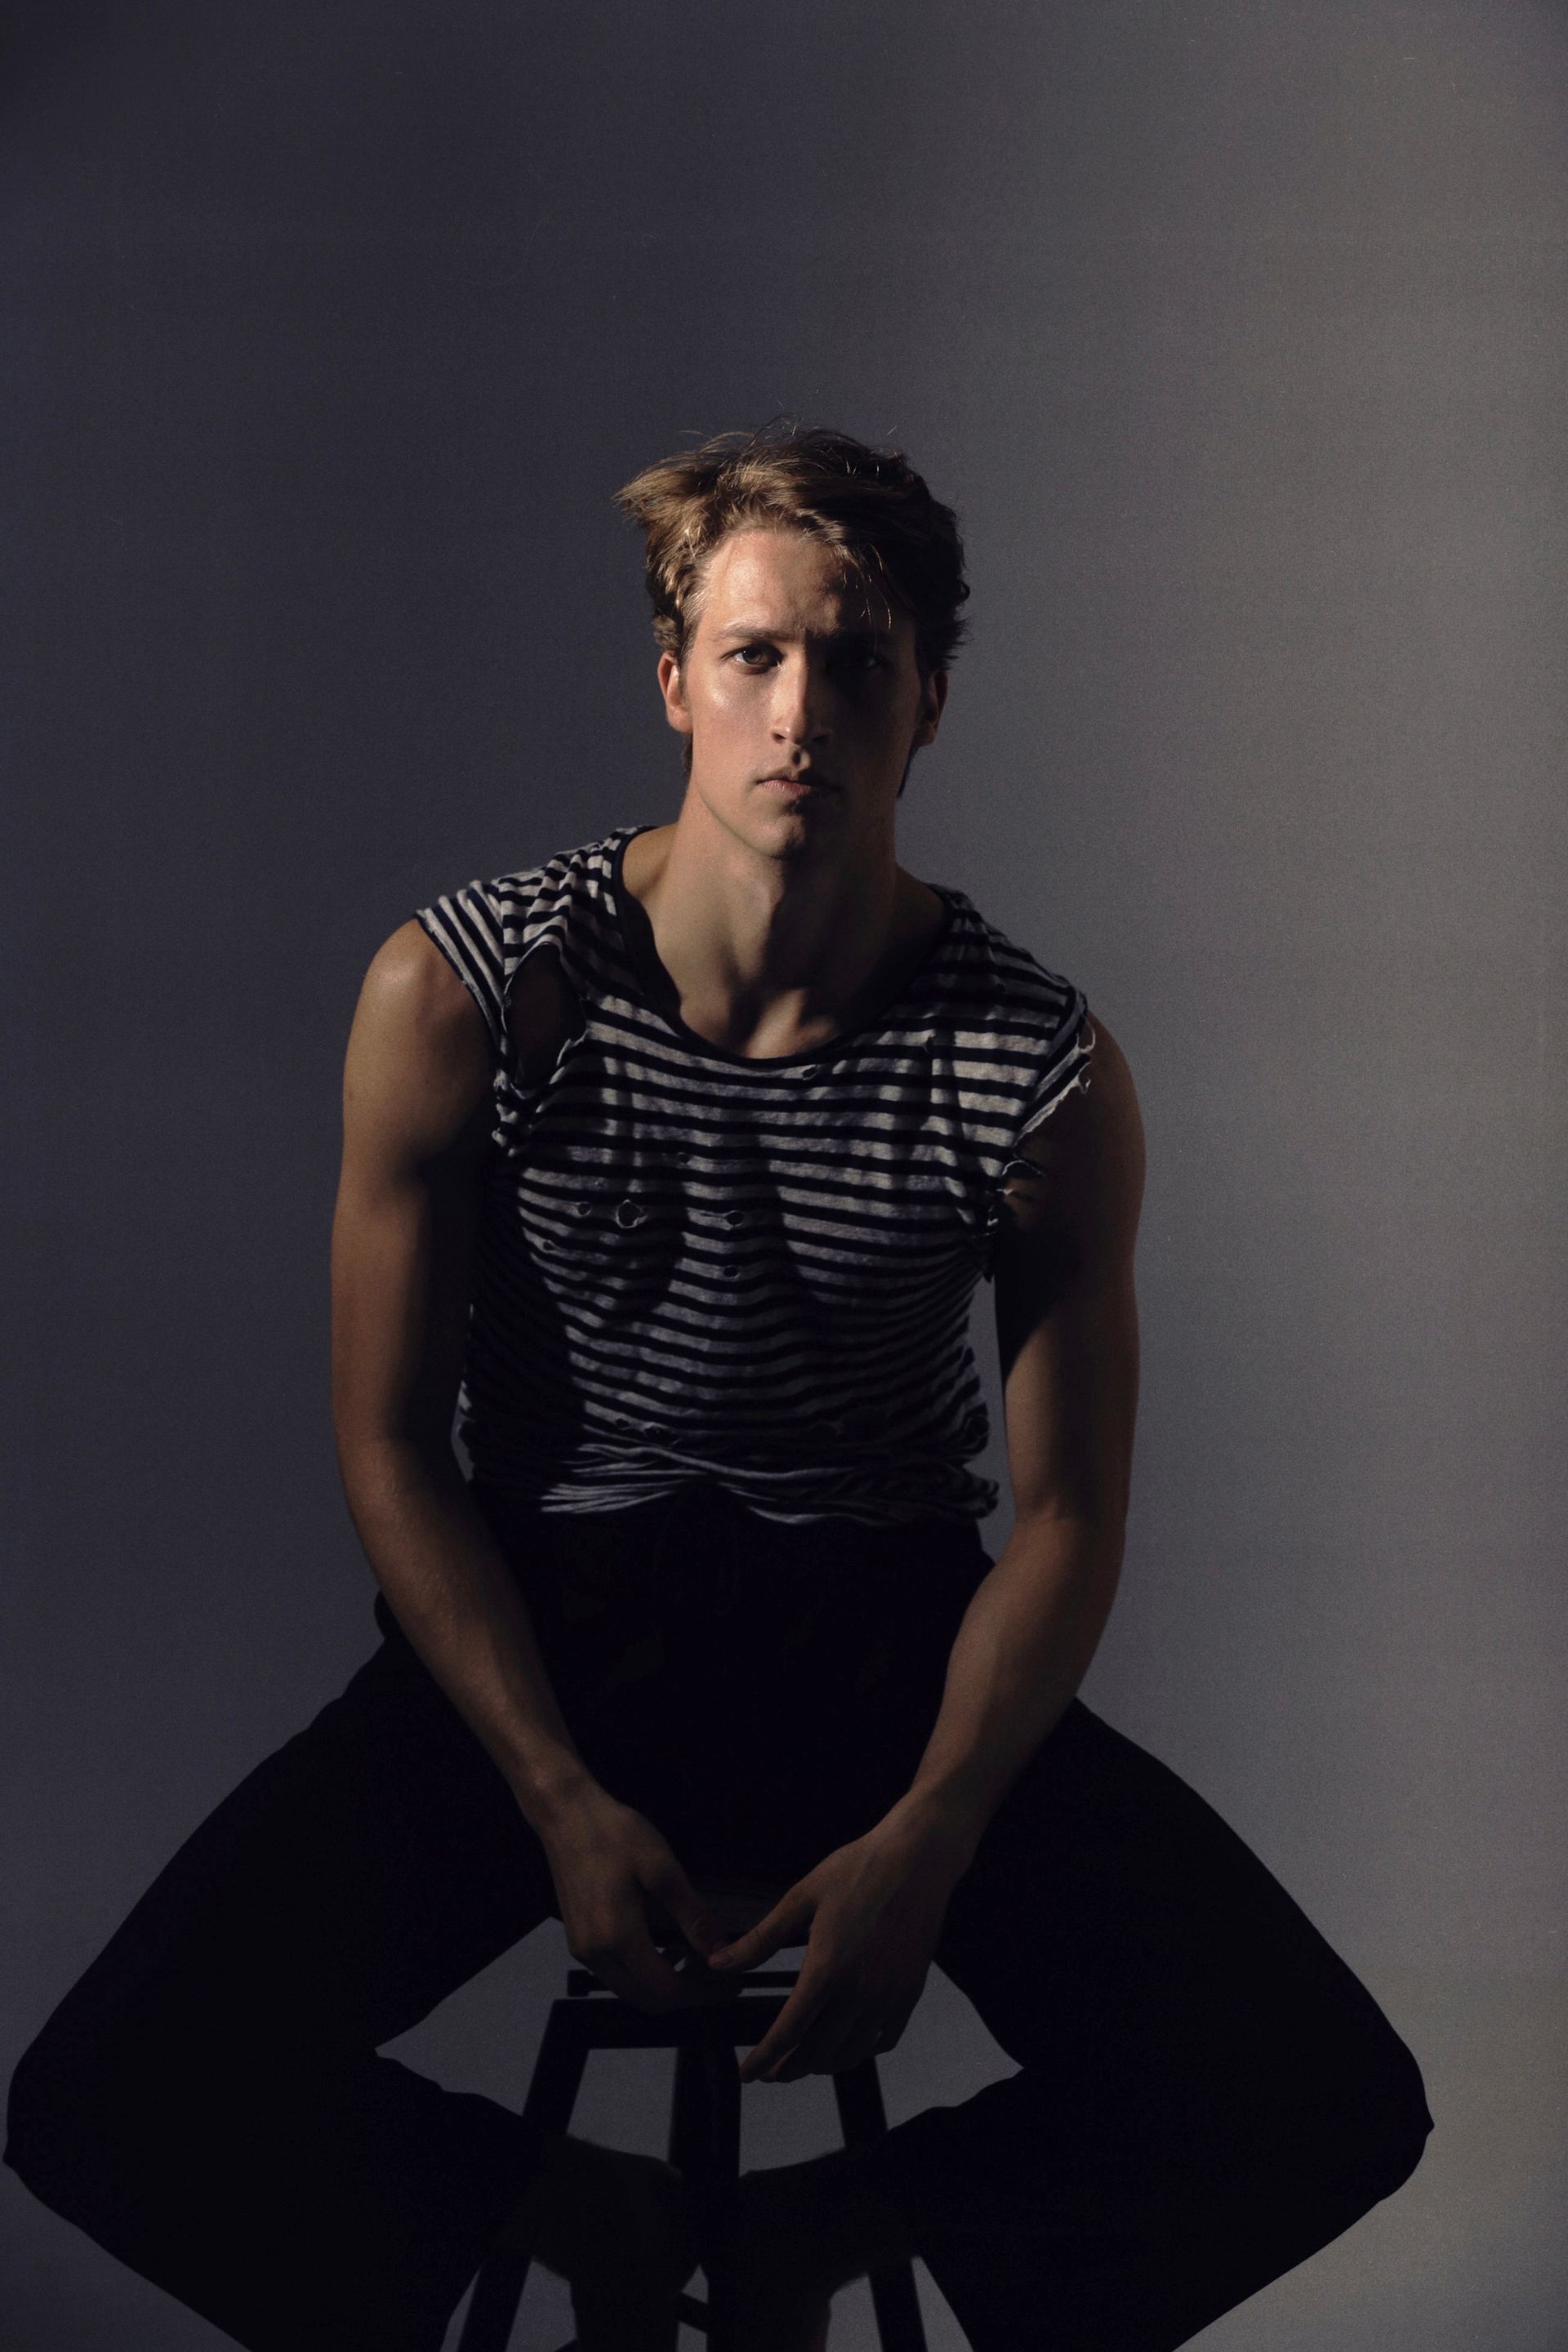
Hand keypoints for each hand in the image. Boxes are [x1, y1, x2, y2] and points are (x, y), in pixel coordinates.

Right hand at [535, 1784, 740, 2012]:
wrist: (567, 1815)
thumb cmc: (613, 1834)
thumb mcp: (663, 1870)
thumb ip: (692, 1916)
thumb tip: (720, 1949)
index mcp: (618, 1937)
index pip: (667, 1990)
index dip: (702, 1992)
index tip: (728, 1982)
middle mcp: (595, 1953)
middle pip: (648, 2000)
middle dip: (687, 1995)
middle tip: (718, 1978)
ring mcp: (583, 1949)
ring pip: (630, 1991)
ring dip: (664, 1986)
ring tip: (696, 1961)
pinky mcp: (579, 1940)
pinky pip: (615, 1975)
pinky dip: (643, 1973)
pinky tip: (665, 1948)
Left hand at [708, 1816, 969, 2081]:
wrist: (917, 1858)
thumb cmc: (858, 1869)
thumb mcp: (801, 1898)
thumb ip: (760, 1939)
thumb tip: (720, 1963)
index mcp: (826, 1969)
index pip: (788, 2033)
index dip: (764, 2059)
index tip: (748, 2073)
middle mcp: (859, 1991)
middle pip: (817, 2052)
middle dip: (789, 2068)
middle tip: (773, 2070)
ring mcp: (888, 1995)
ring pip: (851, 2053)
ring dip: (823, 2064)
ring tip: (806, 2059)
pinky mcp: (910, 1991)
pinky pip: (884, 2039)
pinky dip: (862, 2051)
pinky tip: (849, 2042)